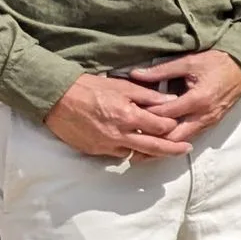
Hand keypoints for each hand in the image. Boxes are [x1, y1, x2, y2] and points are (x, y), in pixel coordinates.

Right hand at [44, 72, 191, 160]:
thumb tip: (171, 100)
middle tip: (185, 149)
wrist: (55, 99)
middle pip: (153, 147)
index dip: (171, 125)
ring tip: (161, 148)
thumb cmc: (88, 87)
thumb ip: (148, 96)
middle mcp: (119, 135)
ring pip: (135, 153)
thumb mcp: (122, 85)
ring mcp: (105, 145)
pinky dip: (127, 149)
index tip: (178, 123)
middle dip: (172, 149)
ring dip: (148, 152)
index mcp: (128, 116)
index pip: (160, 127)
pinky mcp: (94, 151)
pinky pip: (117, 154)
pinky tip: (133, 143)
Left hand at [127, 50, 240, 143]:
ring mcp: (209, 121)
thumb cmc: (218, 63)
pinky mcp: (211, 123)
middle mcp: (204, 115)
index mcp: (197, 99)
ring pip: (182, 141)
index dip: (145, 116)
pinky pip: (190, 136)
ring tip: (142, 145)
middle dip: (153, 139)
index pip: (164, 114)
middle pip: (173, 137)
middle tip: (132, 139)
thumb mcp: (189, 62)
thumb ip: (161, 71)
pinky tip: (161, 139)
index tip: (129, 115)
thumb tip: (136, 74)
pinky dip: (174, 139)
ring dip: (163, 143)